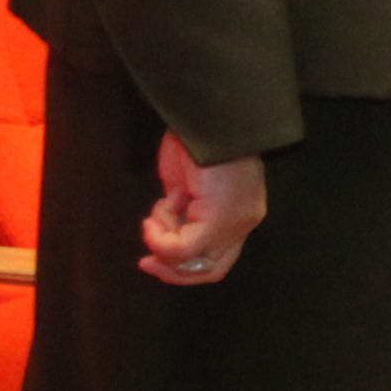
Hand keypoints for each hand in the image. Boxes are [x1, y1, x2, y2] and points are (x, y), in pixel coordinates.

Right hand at [138, 133, 264, 284]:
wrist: (211, 120)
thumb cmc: (199, 144)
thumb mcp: (189, 187)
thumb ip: (184, 213)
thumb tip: (167, 235)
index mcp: (241, 214)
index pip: (219, 260)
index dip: (184, 267)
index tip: (152, 259)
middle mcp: (244, 223)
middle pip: (209, 270)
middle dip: (172, 269)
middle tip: (147, 260)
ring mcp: (236, 223)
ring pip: (194, 261)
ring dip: (163, 244)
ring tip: (158, 213)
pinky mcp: (221, 219)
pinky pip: (183, 248)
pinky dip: (160, 238)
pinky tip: (156, 214)